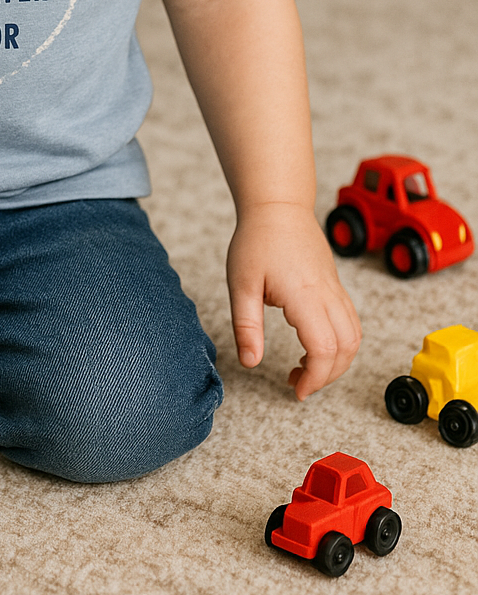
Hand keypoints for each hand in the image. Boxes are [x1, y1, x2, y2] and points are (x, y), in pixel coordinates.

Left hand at [227, 202, 361, 399]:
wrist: (278, 205)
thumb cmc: (257, 240)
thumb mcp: (241, 284)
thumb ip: (246, 325)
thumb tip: (251, 362)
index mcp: (304, 295)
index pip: (324, 349)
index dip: (314, 378)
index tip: (295, 388)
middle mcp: (327, 293)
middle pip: (346, 348)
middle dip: (327, 376)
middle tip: (298, 383)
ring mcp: (335, 288)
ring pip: (354, 336)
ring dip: (338, 361)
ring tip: (306, 368)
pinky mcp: (335, 284)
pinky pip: (351, 321)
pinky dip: (341, 343)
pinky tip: (316, 344)